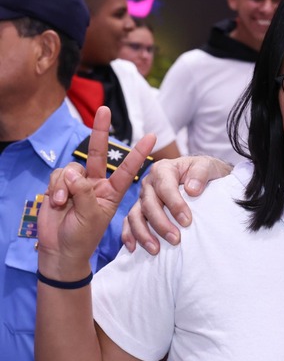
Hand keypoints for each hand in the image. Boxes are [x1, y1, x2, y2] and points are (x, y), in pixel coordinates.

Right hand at [38, 107, 154, 277]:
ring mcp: (77, 184)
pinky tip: (55, 202)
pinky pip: (58, 175)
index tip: (152, 136)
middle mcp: (97, 183)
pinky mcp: (60, 186)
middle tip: (105, 109)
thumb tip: (74, 173)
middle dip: (101, 130)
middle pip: (99, 152)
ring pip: (72, 168)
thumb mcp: (90, 216)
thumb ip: (84, 193)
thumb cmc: (82, 238)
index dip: (139, 153)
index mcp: (113, 192)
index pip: (129, 168)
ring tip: (63, 203)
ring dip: (65, 184)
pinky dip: (55, 187)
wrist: (60, 251)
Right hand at [122, 155, 231, 252]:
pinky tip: (134, 248)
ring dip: (143, 234)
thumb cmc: (205, 171)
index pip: (165, 188)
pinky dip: (129, 235)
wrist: (203, 176)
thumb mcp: (208, 166)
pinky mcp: (140, 209)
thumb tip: (192, 190)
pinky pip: (129, 222)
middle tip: (176, 240)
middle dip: (161, 224)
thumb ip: (201, 173)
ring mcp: (142, 197)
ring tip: (155, 250)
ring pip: (136, 216)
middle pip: (149, 204)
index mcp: (163, 169)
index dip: (175, 205)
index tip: (187, 221)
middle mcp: (149, 182)